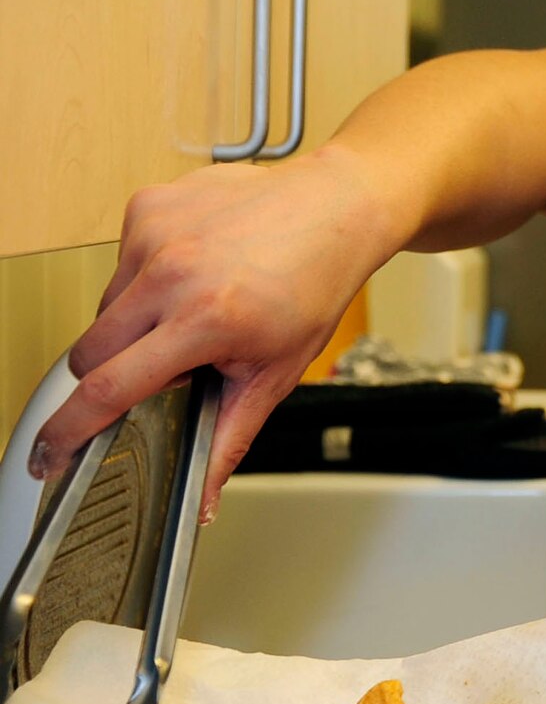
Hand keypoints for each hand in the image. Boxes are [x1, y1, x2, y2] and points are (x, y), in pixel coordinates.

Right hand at [32, 150, 399, 514]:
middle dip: (116, 371)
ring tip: (196, 306)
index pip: (107, 389)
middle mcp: (172, 272)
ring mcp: (155, 233)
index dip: (68, 432)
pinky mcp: (148, 205)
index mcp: (205, 319)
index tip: (50, 454)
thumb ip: (229, 439)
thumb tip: (203, 497)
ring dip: (137, 320)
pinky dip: (148, 274)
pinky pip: (122, 260)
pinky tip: (196, 265)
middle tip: (171, 363)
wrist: (338, 206)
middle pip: (91, 352)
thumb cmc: (317, 281)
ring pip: (106, 306)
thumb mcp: (278, 371)